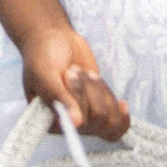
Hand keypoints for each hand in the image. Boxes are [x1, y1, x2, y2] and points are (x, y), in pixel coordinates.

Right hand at [19, 25, 127, 141]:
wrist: (56, 40)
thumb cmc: (44, 55)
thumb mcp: (46, 72)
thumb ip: (59, 97)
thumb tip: (76, 123)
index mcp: (49, 121)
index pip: (76, 126)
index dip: (79, 100)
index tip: (68, 72)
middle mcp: (67, 125)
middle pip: (96, 119)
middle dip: (88, 88)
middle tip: (73, 68)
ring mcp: (85, 119)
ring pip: (109, 120)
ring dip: (101, 92)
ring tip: (86, 74)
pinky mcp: (99, 111)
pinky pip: (117, 125)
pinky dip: (121, 114)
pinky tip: (122, 103)